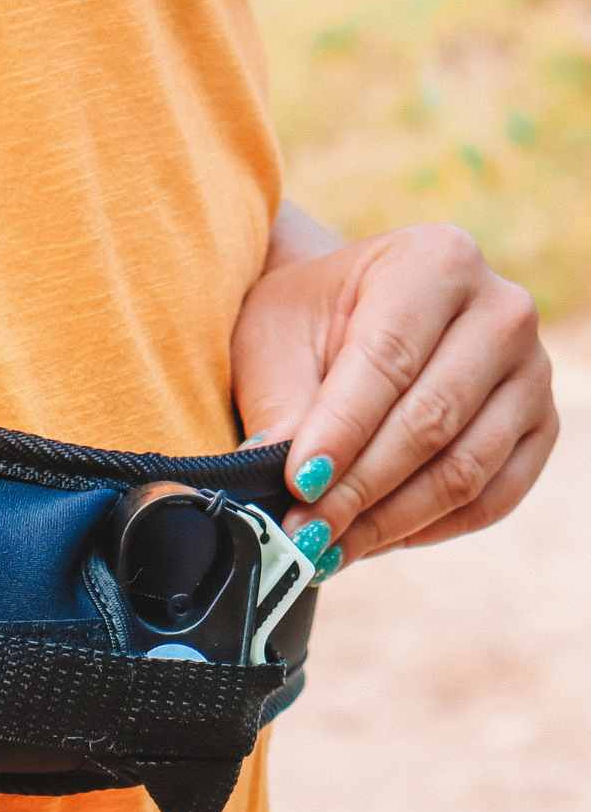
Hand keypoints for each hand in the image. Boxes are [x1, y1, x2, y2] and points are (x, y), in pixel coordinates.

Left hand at [230, 222, 558, 575]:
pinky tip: (369, 540)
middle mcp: (502, 311)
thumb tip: (290, 486)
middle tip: (301, 533)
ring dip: (388, 521)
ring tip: (324, 548)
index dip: (342, 432)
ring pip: (465, 469)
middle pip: (431, 421)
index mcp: (435, 263)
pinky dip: (427, 529)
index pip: (389, 361)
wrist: (348, 316)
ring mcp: (530, 372)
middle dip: (358, 489)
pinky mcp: (538, 427)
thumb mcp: (274, 344)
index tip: (298, 485)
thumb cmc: (305, 322)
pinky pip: (493, 498)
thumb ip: (282, 409)